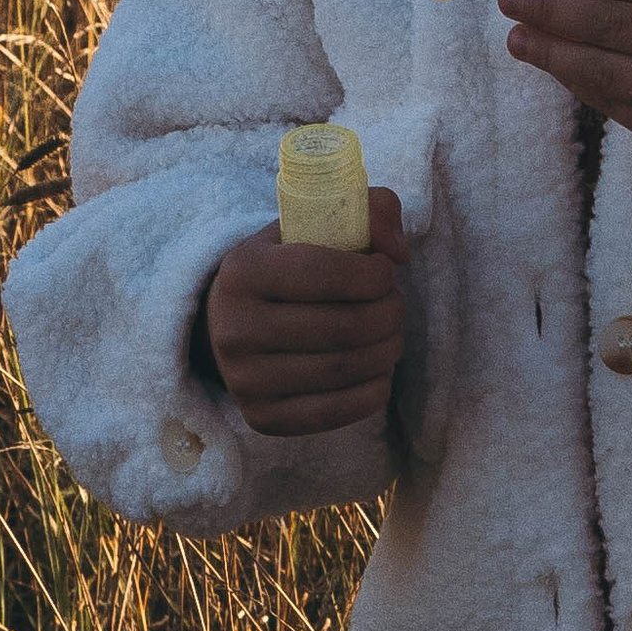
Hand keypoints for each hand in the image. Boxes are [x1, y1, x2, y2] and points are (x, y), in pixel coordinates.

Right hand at [199, 193, 406, 437]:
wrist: (234, 323)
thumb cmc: (289, 267)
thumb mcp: (316, 225)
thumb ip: (369, 212)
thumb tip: (397, 251)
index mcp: (243, 271)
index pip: (327, 274)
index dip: (375, 274)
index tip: (384, 271)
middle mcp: (234, 328)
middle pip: (344, 328)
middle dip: (390, 313)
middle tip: (395, 304)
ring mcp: (244, 380)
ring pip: (346, 369)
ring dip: (389, 349)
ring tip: (391, 333)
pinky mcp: (263, 418)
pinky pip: (339, 411)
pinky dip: (376, 389)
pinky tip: (379, 369)